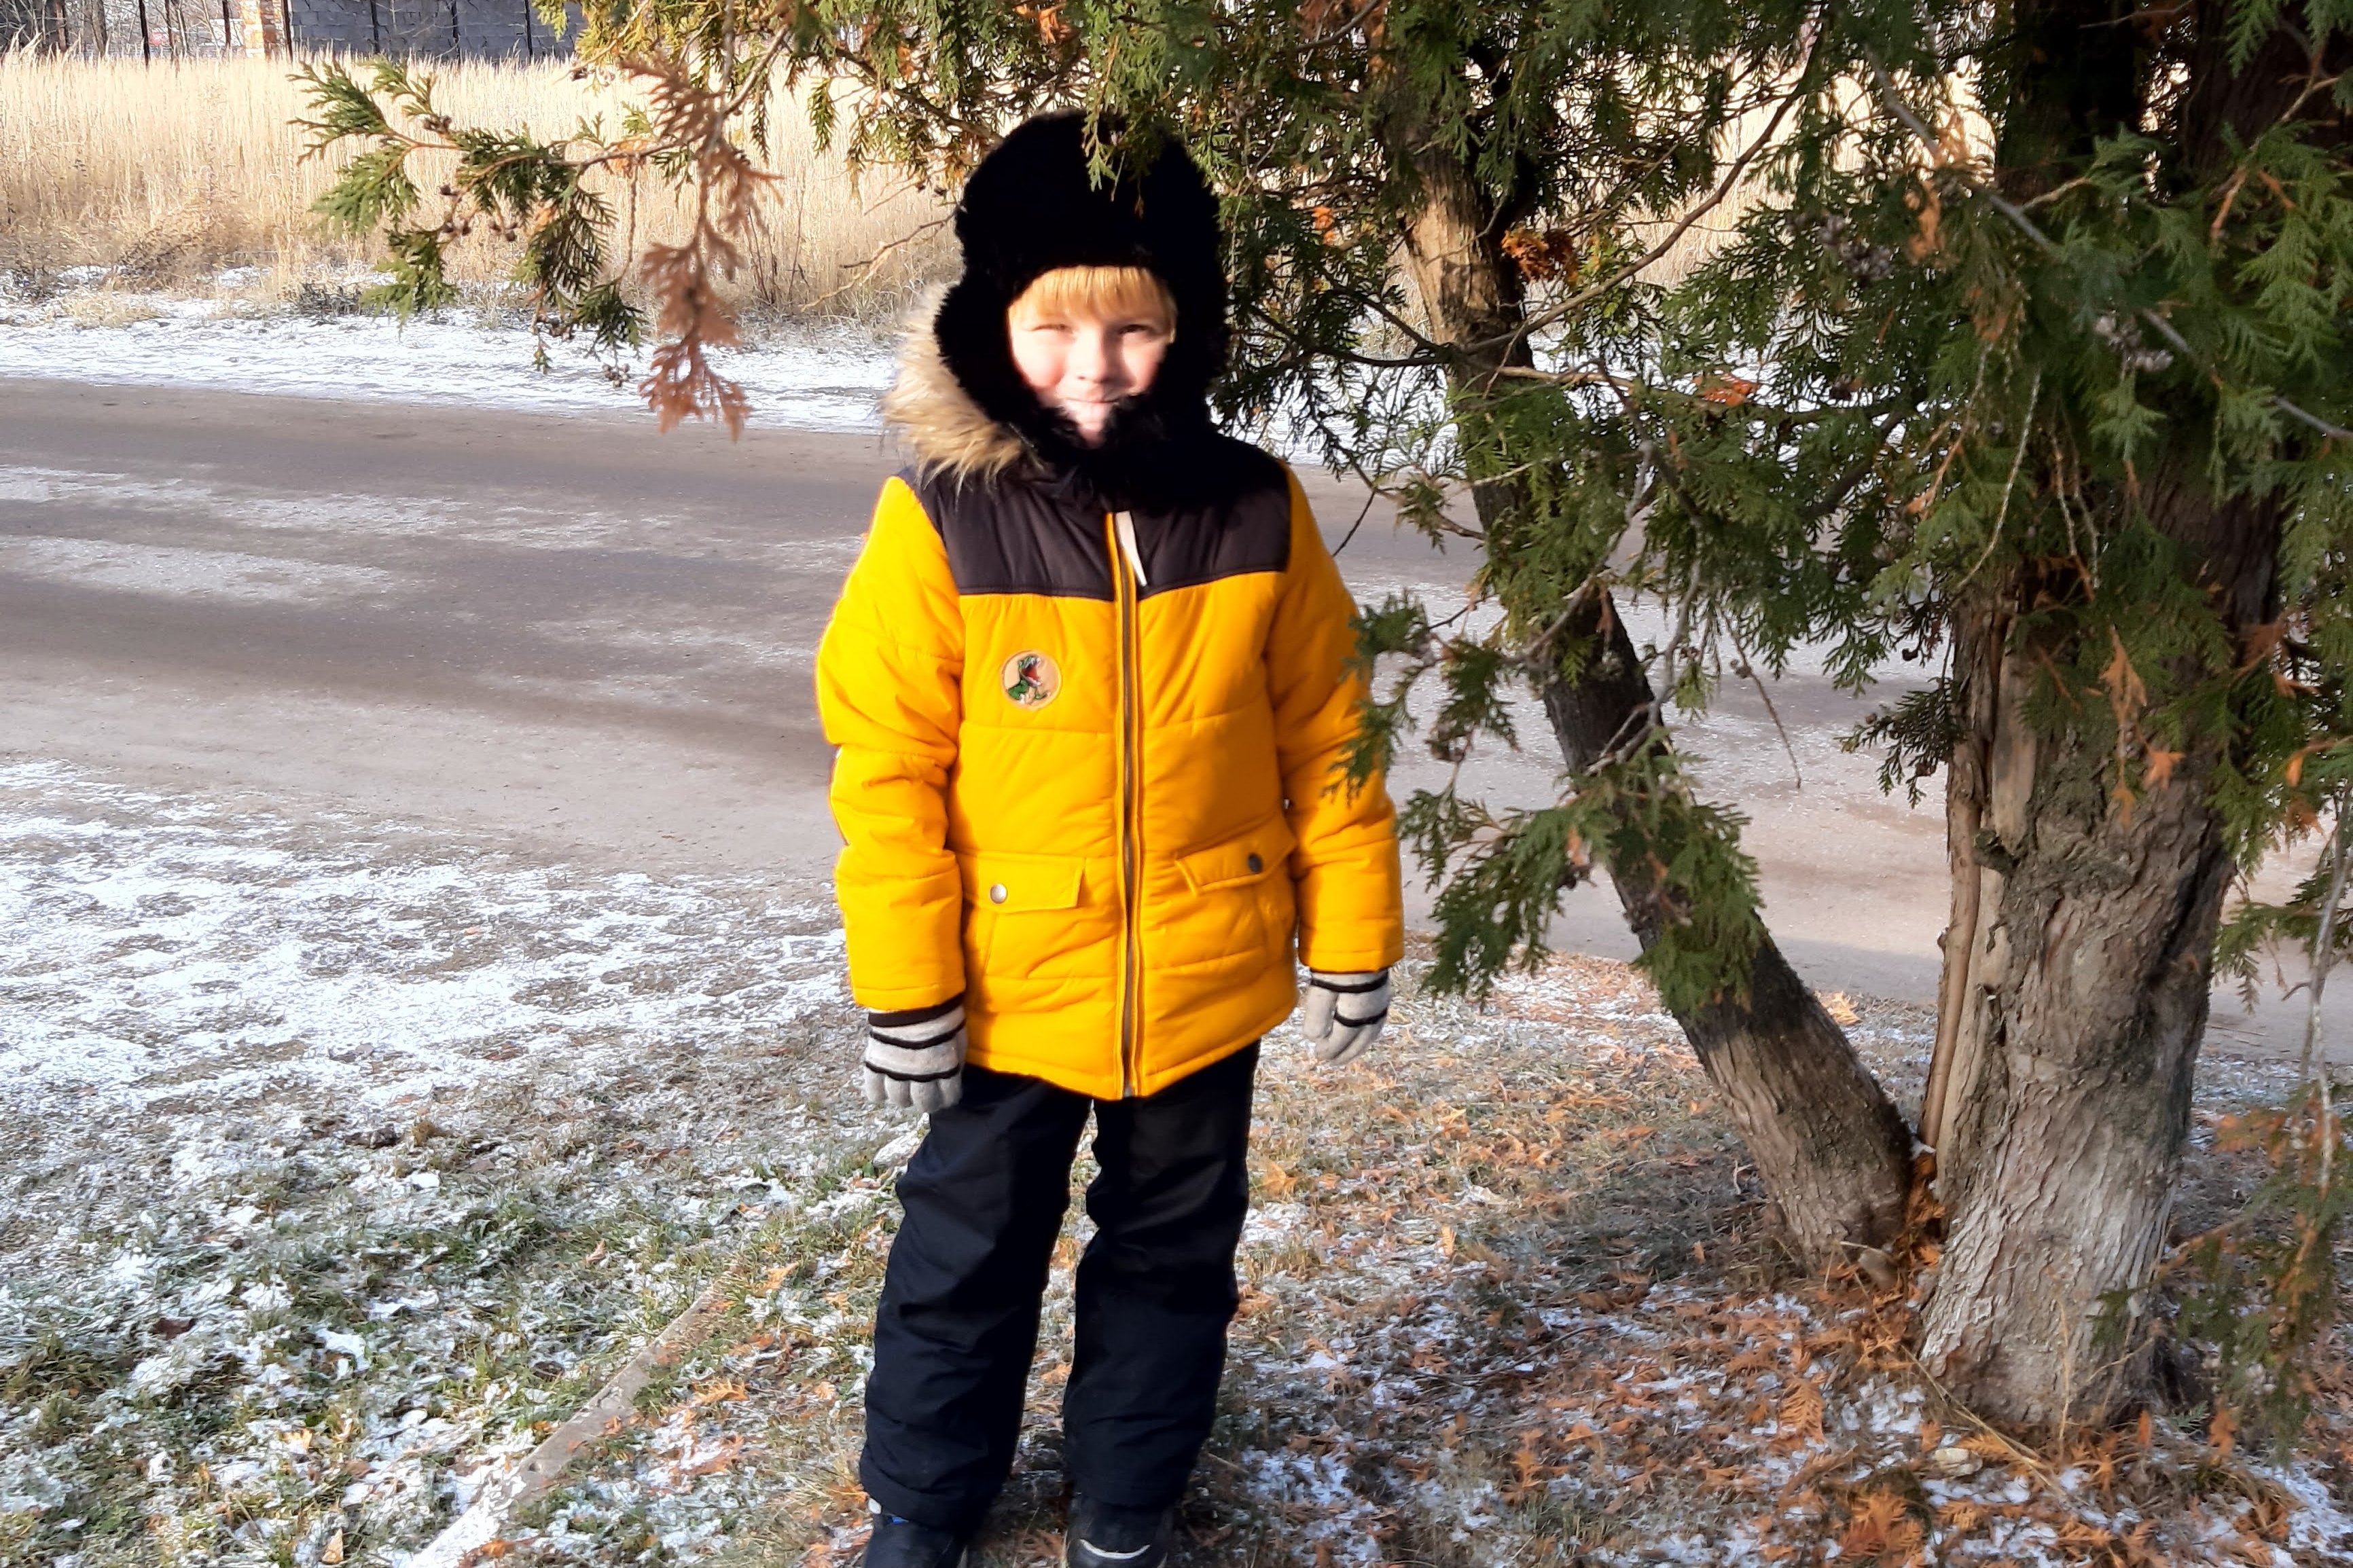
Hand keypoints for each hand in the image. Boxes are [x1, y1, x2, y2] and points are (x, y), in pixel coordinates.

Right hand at [862, 998, 965, 1112]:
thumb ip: (954, 1059)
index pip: (948, 1098)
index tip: (946, 1094)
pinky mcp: (877, 1064)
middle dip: (926, 1100)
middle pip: (923, 1103)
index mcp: (944, 1068)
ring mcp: (897, 1071)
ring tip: (905, 1087)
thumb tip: (952, 1074)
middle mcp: (921, 1076)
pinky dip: (879, 1093)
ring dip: (904, 1096)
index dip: (948, 1097)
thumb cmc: (939, 1011)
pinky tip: (884, 1088)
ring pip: (900, 1099)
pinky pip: (875, 1091)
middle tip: (925, 1093)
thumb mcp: (957, 1036)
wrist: (910, 994)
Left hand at [1300, 970, 1389, 1065]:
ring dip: (1358, 1045)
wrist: (1360, 932)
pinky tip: (1361, 1031)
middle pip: (1360, 1038)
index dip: (1331, 1048)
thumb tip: (1315, 1038)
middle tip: (1331, 1061)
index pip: (1343, 1037)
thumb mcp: (1321, 989)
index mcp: (1357, 1011)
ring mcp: (1382, 998)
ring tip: (1346, 1054)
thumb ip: (1318, 1016)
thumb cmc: (1337, 961)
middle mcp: (1374, 1009)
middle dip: (1345, 1052)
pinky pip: (1378, 1020)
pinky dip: (1368, 1032)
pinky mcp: (1384, 988)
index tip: (1318, 1055)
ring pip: (1371, 1031)